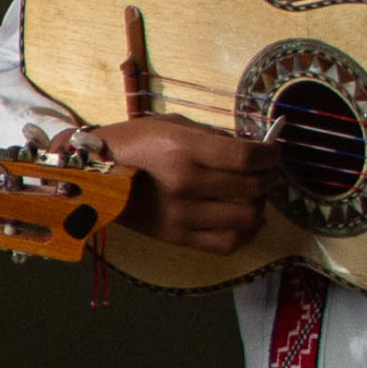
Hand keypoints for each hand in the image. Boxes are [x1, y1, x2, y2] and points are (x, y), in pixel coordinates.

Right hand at [101, 114, 277, 252]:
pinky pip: (227, 243)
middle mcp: (184, 184)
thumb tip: (253, 149)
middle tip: (263, 173)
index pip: (248, 158)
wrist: (93, 175)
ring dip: (258, 206)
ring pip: (246, 218)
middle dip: (267, 178)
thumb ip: (214, 137)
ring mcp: (180, 215)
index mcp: (183, 150)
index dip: (271, 155)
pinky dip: (245, 233)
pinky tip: (243, 220)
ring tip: (251, 196)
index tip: (273, 152)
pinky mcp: (176, 237)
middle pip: (252, 188)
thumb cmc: (135, 142)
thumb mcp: (173, 124)